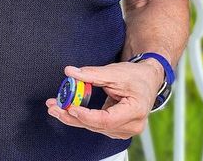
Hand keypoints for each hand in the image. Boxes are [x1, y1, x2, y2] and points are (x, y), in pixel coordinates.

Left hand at [45, 62, 162, 139]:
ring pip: (94, 127)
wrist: (148, 80)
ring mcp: (125, 130)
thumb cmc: (136, 76)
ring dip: (74, 118)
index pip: (106, 120)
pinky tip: (69, 110)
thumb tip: (70, 72)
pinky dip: (82, 117)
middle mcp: (131, 126)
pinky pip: (96, 125)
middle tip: (54, 107)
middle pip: (97, 126)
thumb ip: (92, 74)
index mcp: (135, 111)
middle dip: (72, 116)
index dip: (86, 115)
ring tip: (56, 106)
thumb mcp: (115, 72)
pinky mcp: (117, 129)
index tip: (71, 106)